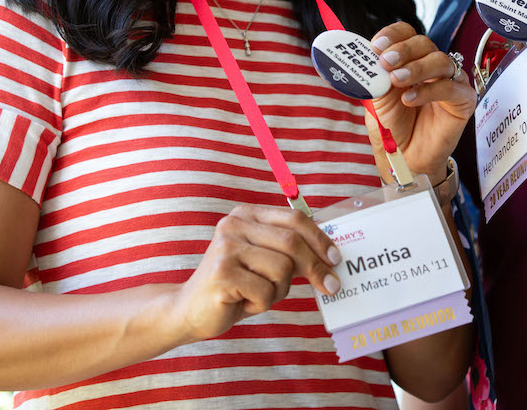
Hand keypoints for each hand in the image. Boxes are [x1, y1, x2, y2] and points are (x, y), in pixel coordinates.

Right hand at [171, 205, 341, 343]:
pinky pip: (265, 291)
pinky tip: (242, 302)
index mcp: (247, 215)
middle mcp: (234, 225)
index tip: (336, 259)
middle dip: (316, 267)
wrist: (189, 310)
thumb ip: (291, 251)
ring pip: (282, 269)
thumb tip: (332, 257)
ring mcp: (226, 248)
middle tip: (331, 286)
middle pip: (292, 242)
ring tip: (258, 294)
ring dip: (279, 290)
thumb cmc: (237, 286)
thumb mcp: (266, 261)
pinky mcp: (222, 273)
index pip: (295, 219)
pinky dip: (262, 303)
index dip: (320, 239)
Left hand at [369, 22, 475, 185]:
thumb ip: (375, 77)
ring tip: (397, 82)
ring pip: (440, 60)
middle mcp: (432, 67)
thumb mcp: (377, 98)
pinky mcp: (464, 99)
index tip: (378, 46)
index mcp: (410, 60)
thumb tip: (367, 57)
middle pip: (424, 43)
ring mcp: (451, 81)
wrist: (405, 158)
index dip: (394, 35)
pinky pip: (450, 86)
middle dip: (404, 50)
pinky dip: (428, 90)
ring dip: (416, 68)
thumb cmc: (393, 127)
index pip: (407, 34)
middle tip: (386, 63)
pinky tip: (410, 100)